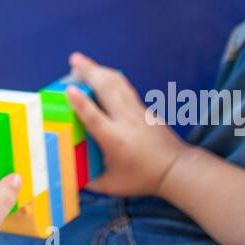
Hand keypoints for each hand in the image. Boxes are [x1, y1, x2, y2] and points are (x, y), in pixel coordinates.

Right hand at [66, 52, 186, 197]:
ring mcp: (137, 112)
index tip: (69, 89)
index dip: (81, 103)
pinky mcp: (143, 109)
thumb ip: (89, 181)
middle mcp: (126, 121)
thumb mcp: (112, 186)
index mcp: (115, 140)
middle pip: (107, 89)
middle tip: (74, 59)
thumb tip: (68, 174)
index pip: (95, 117)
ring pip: (117, 83)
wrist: (176, 169)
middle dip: (89, 71)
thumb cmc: (143, 179)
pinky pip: (124, 87)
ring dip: (99, 70)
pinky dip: (110, 77)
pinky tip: (102, 73)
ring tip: (82, 62)